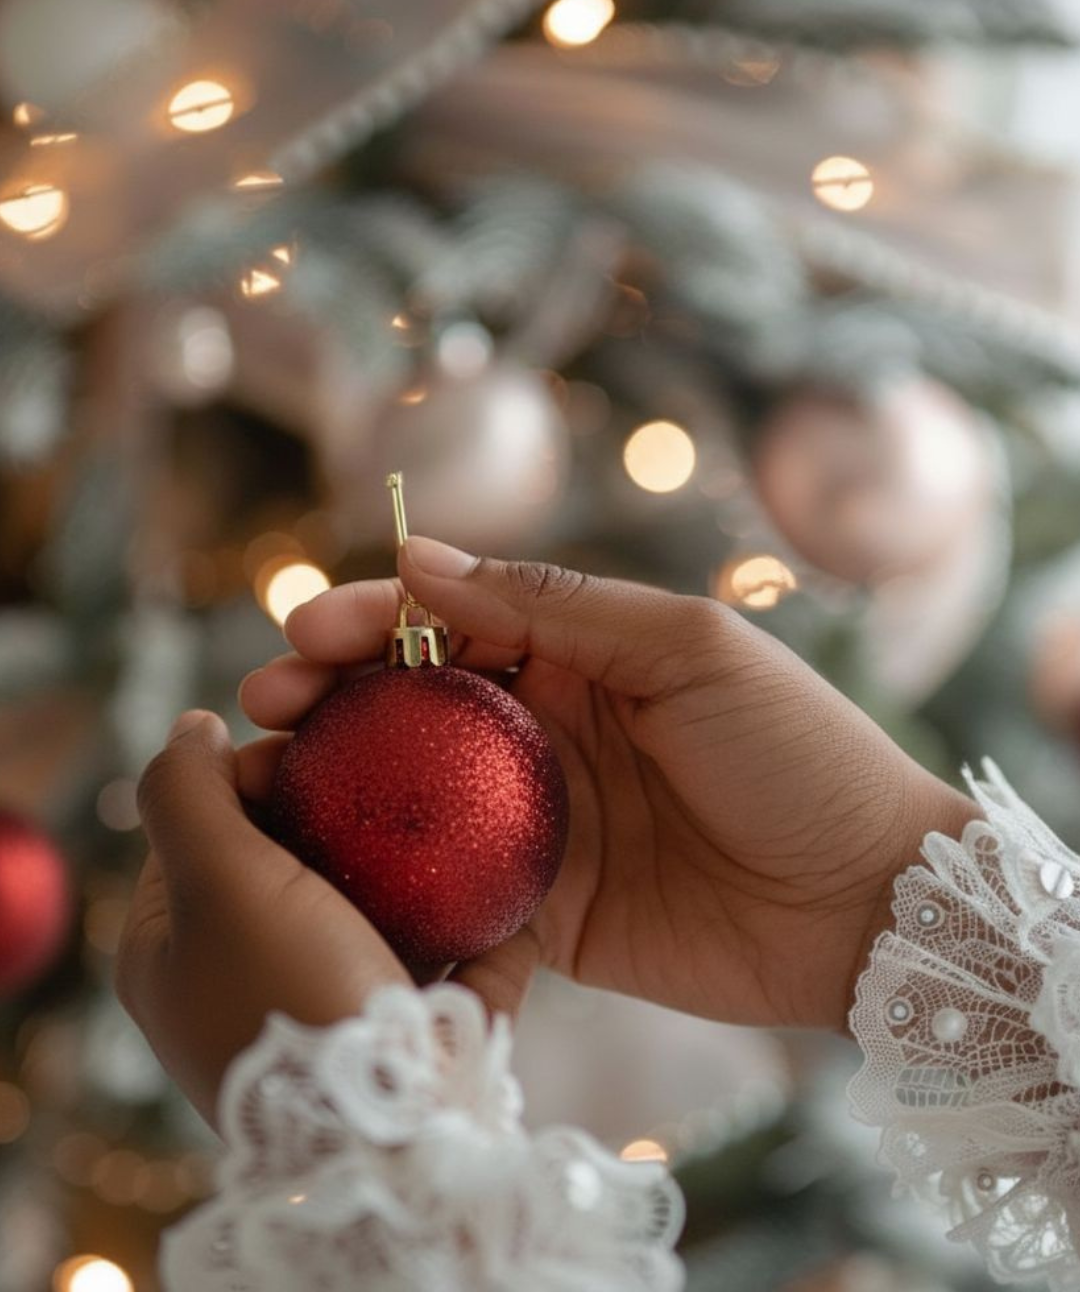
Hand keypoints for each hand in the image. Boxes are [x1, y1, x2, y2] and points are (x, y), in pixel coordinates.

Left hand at [117, 710, 538, 1124]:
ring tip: (448, 810)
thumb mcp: (214, 882)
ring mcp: (322, 1002)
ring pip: (368, 898)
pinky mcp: (396, 1026)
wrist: (382, 1135)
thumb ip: (185, 793)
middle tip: (386, 777)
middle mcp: (241, 976)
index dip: (255, 773)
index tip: (315, 751)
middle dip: (340, 811)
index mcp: (174, 948)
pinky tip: (494, 879)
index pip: (203, 824)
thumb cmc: (286, 1000)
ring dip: (409, 858)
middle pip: (290, 855)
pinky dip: (464, 918)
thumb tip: (193, 726)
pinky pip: (435, 950)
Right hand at [241, 537, 980, 1034]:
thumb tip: (424, 559)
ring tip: (265, 776)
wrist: (865, 904)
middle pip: (415, 703)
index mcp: (584, 657)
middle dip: (333, 694)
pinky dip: (385, 877)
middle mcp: (550, 732)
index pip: (454, 621)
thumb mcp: (689, 647)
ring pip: (415, 792)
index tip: (307, 630)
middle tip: (266, 702)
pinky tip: (323, 867)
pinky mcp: (544, 909)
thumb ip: (557, 608)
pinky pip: (448, 888)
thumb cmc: (797, 753)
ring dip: (338, 781)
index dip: (374, 618)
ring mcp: (541, 822)